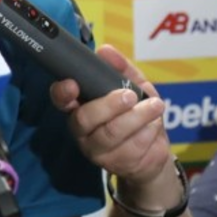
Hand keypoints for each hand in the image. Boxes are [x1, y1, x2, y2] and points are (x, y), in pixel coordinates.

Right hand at [49, 45, 172, 186]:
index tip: (73, 84)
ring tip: (155, 106)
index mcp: (80, 107)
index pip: (61, 100)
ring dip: (137, 117)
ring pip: (111, 134)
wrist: (153, 149)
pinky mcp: (116, 165)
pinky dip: (148, 132)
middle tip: (130, 96)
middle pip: (84, 119)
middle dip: (109, 105)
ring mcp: (97, 151)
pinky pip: (132, 147)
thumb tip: (106, 51)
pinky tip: (154, 125)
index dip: (62, 93)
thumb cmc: (137, 112)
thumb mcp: (133, 85)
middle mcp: (82, 131)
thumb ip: (120, 68)